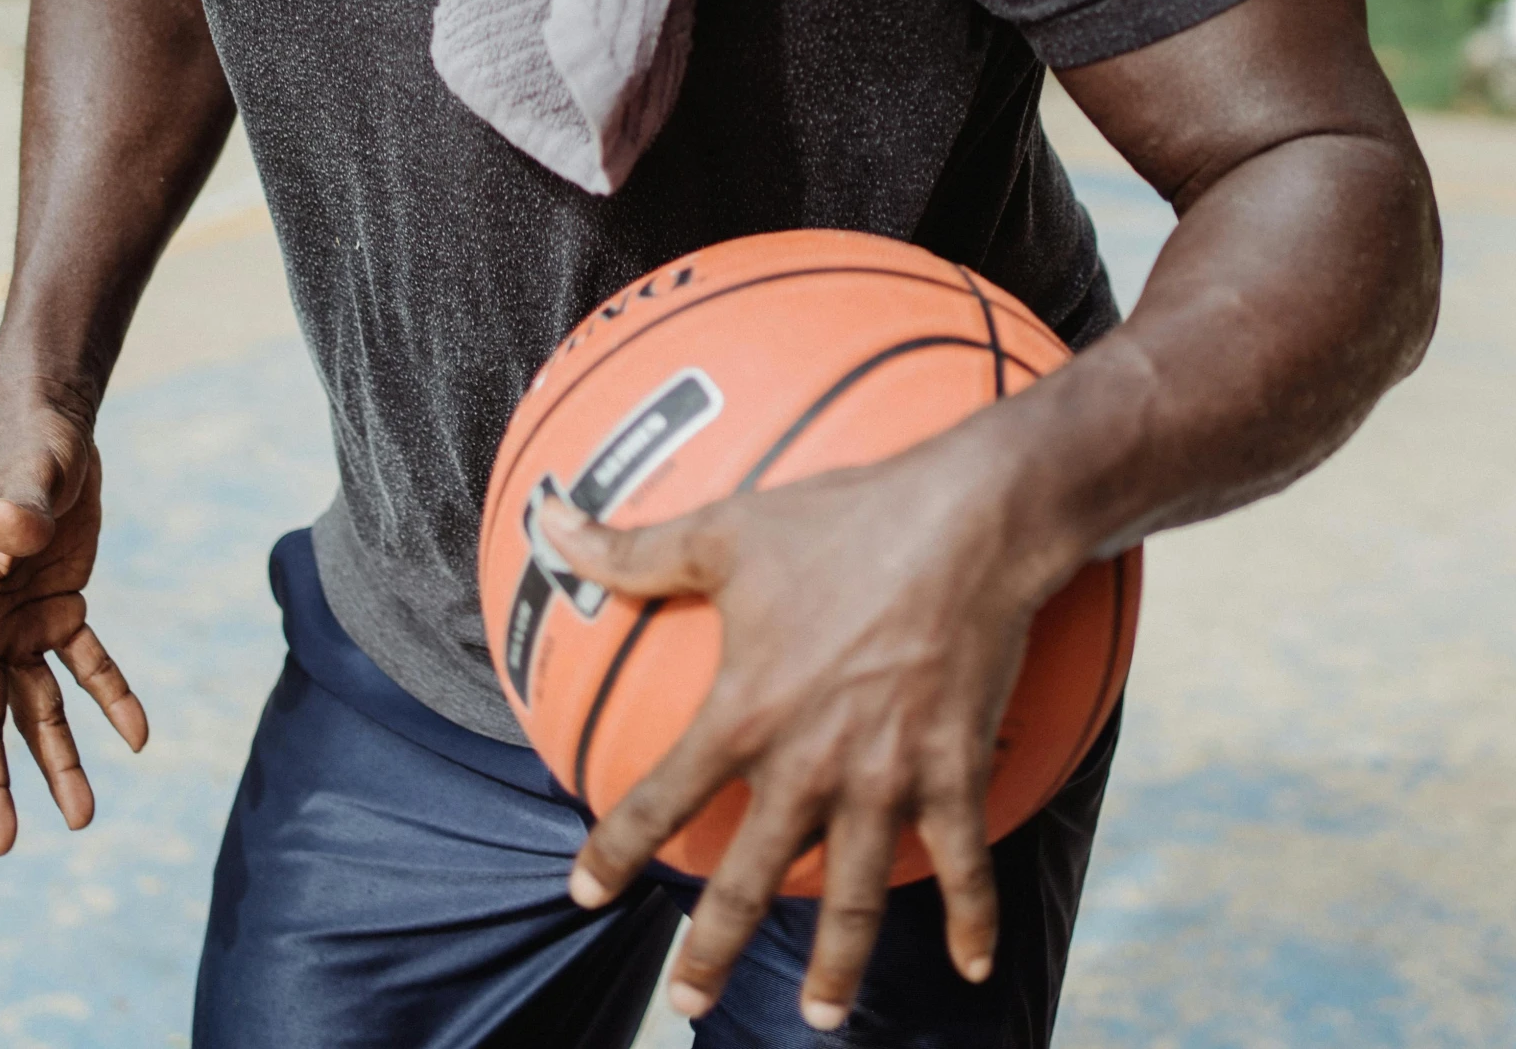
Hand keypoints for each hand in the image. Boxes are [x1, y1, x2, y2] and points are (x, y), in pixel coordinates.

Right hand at [0, 400, 147, 854]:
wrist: (52, 432)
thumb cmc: (31, 450)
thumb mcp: (30, 475)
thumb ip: (17, 510)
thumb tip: (9, 529)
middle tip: (3, 846)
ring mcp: (15, 621)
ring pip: (30, 707)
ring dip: (55, 760)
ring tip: (84, 818)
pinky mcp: (57, 610)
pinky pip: (84, 667)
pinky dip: (110, 699)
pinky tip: (139, 739)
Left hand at [543, 439, 1077, 1030]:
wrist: (968, 520)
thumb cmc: (841, 520)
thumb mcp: (724, 529)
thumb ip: (632, 546)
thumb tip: (543, 517)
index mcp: (744, 713)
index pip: (659, 799)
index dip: (615, 851)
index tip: (585, 893)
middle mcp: (809, 764)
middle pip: (751, 880)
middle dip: (715, 948)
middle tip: (689, 1000)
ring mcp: (885, 778)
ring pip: (853, 899)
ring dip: (836, 966)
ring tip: (822, 1016)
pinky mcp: (953, 772)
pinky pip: (964, 863)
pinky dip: (971, 922)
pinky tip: (971, 968)